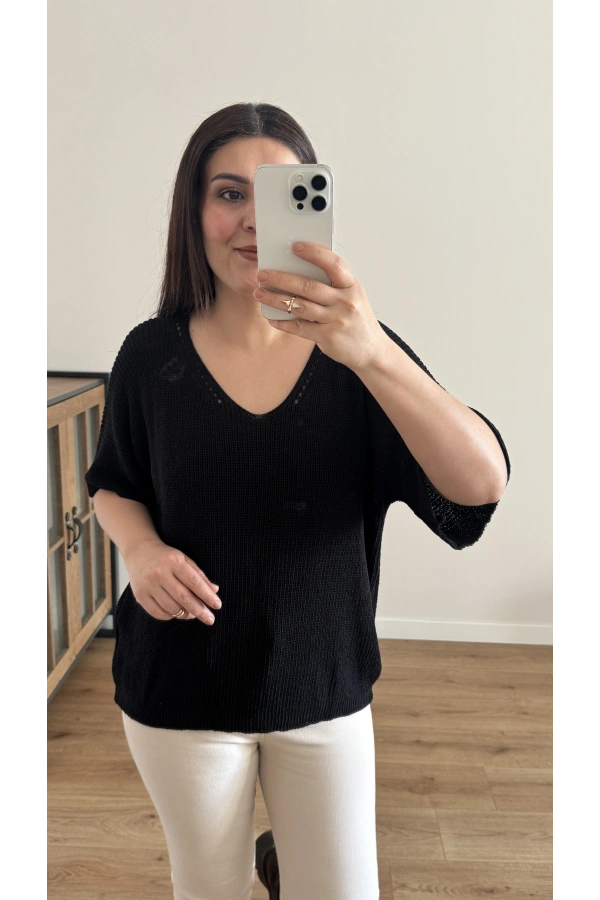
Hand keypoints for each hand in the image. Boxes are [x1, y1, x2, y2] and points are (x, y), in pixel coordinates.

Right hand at [124, 538, 221, 624]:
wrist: (139, 551)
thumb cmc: (166, 557)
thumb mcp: (184, 559)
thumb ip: (199, 575)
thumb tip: (215, 590)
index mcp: (174, 562)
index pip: (194, 582)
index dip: (207, 595)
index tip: (217, 605)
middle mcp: (160, 573)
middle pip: (183, 597)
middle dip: (199, 610)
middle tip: (210, 619)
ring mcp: (148, 585)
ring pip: (171, 607)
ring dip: (185, 614)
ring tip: (193, 615)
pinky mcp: (140, 595)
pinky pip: (157, 612)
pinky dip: (170, 616)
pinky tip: (177, 613)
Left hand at [253, 241, 384, 371]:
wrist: (372, 351)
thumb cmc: (357, 320)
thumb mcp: (352, 297)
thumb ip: (332, 285)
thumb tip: (298, 271)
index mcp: (351, 286)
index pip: (333, 263)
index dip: (314, 253)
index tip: (295, 246)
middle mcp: (345, 301)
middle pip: (308, 286)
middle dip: (281, 278)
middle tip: (262, 274)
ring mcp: (337, 320)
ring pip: (300, 306)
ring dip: (276, 299)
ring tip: (260, 293)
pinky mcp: (328, 337)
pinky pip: (300, 327)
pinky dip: (283, 322)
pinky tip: (271, 318)